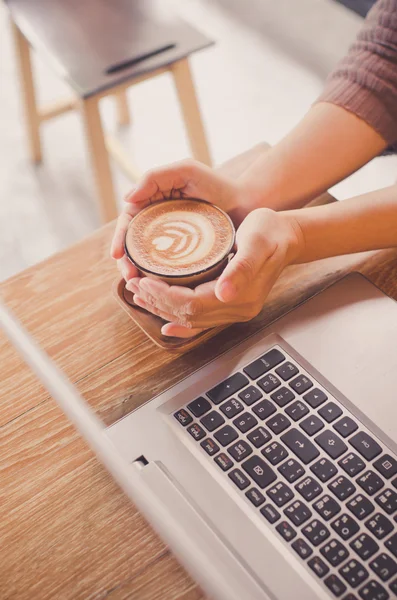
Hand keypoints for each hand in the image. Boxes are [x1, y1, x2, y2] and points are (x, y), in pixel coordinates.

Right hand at [110, 159, 255, 284]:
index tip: (117, 254)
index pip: (129, 223)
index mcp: (153, 205)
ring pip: (148, 262)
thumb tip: (127, 198)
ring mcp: (173, 244)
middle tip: (129, 277)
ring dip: (140, 276)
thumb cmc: (218, 184)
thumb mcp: (186, 171)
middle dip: (127, 263)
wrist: (249, 204)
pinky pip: (169, 273)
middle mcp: (159, 226)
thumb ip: (155, 177)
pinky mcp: (187, 259)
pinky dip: (160, 284)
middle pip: (134, 247)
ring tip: (139, 287)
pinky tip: (158, 293)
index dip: (120, 239)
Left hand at [129, 208, 304, 336]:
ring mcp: (234, 310)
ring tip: (140, 294)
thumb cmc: (271, 232)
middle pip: (188, 315)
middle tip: (134, 283)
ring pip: (191, 319)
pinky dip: (180, 322)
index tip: (144, 280)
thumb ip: (242, 267)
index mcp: (241, 297)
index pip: (193, 305)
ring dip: (163, 309)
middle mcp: (237, 309)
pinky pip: (201, 319)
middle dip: (158, 302)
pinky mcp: (230, 304)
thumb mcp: (257, 241)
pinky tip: (165, 323)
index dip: (165, 296)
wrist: (287, 236)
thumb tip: (223, 293)